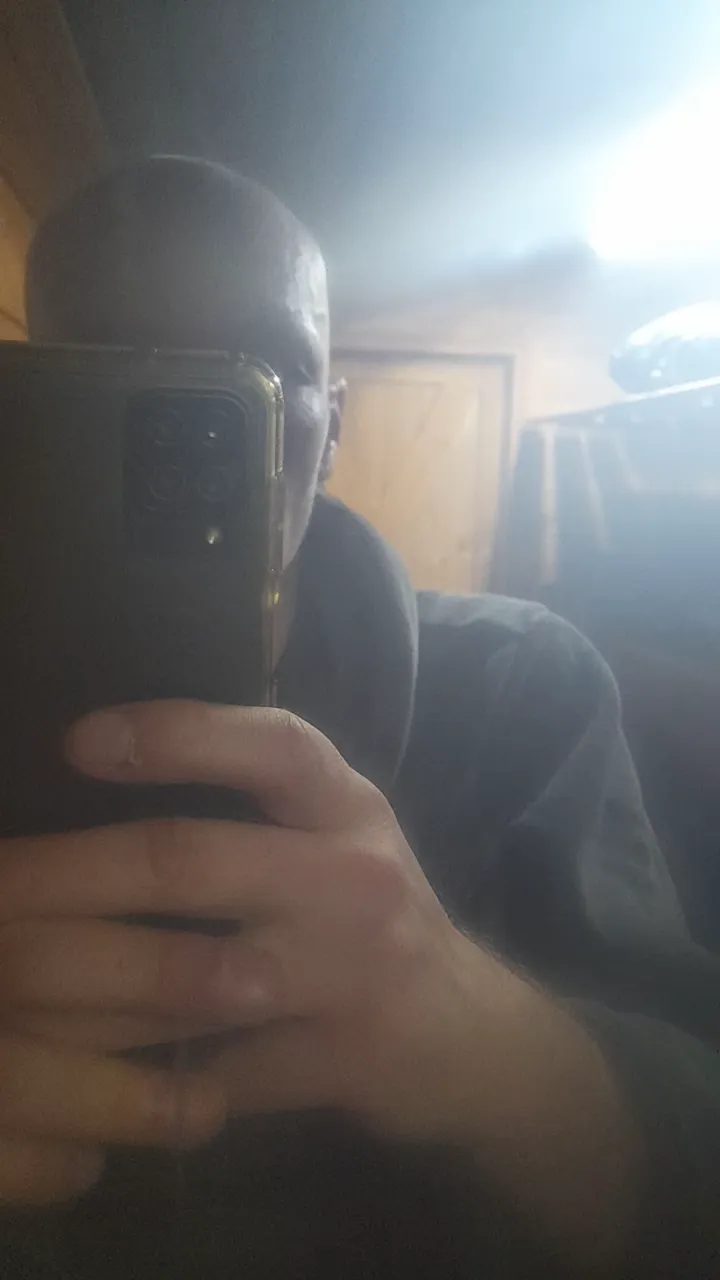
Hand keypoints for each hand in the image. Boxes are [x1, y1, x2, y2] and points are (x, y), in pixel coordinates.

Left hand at [0, 700, 638, 1264]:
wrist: (469, 1036)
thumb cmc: (373, 914)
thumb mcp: (340, 834)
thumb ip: (258, 799)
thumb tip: (108, 763)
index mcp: (349, 806)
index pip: (268, 746)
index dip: (174, 734)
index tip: (77, 741)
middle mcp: (354, 878)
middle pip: (193, 861)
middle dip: (70, 873)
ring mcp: (351, 973)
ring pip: (184, 980)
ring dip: (77, 988)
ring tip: (4, 975)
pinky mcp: (339, 1061)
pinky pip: (208, 1072)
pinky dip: (132, 1074)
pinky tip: (69, 1064)